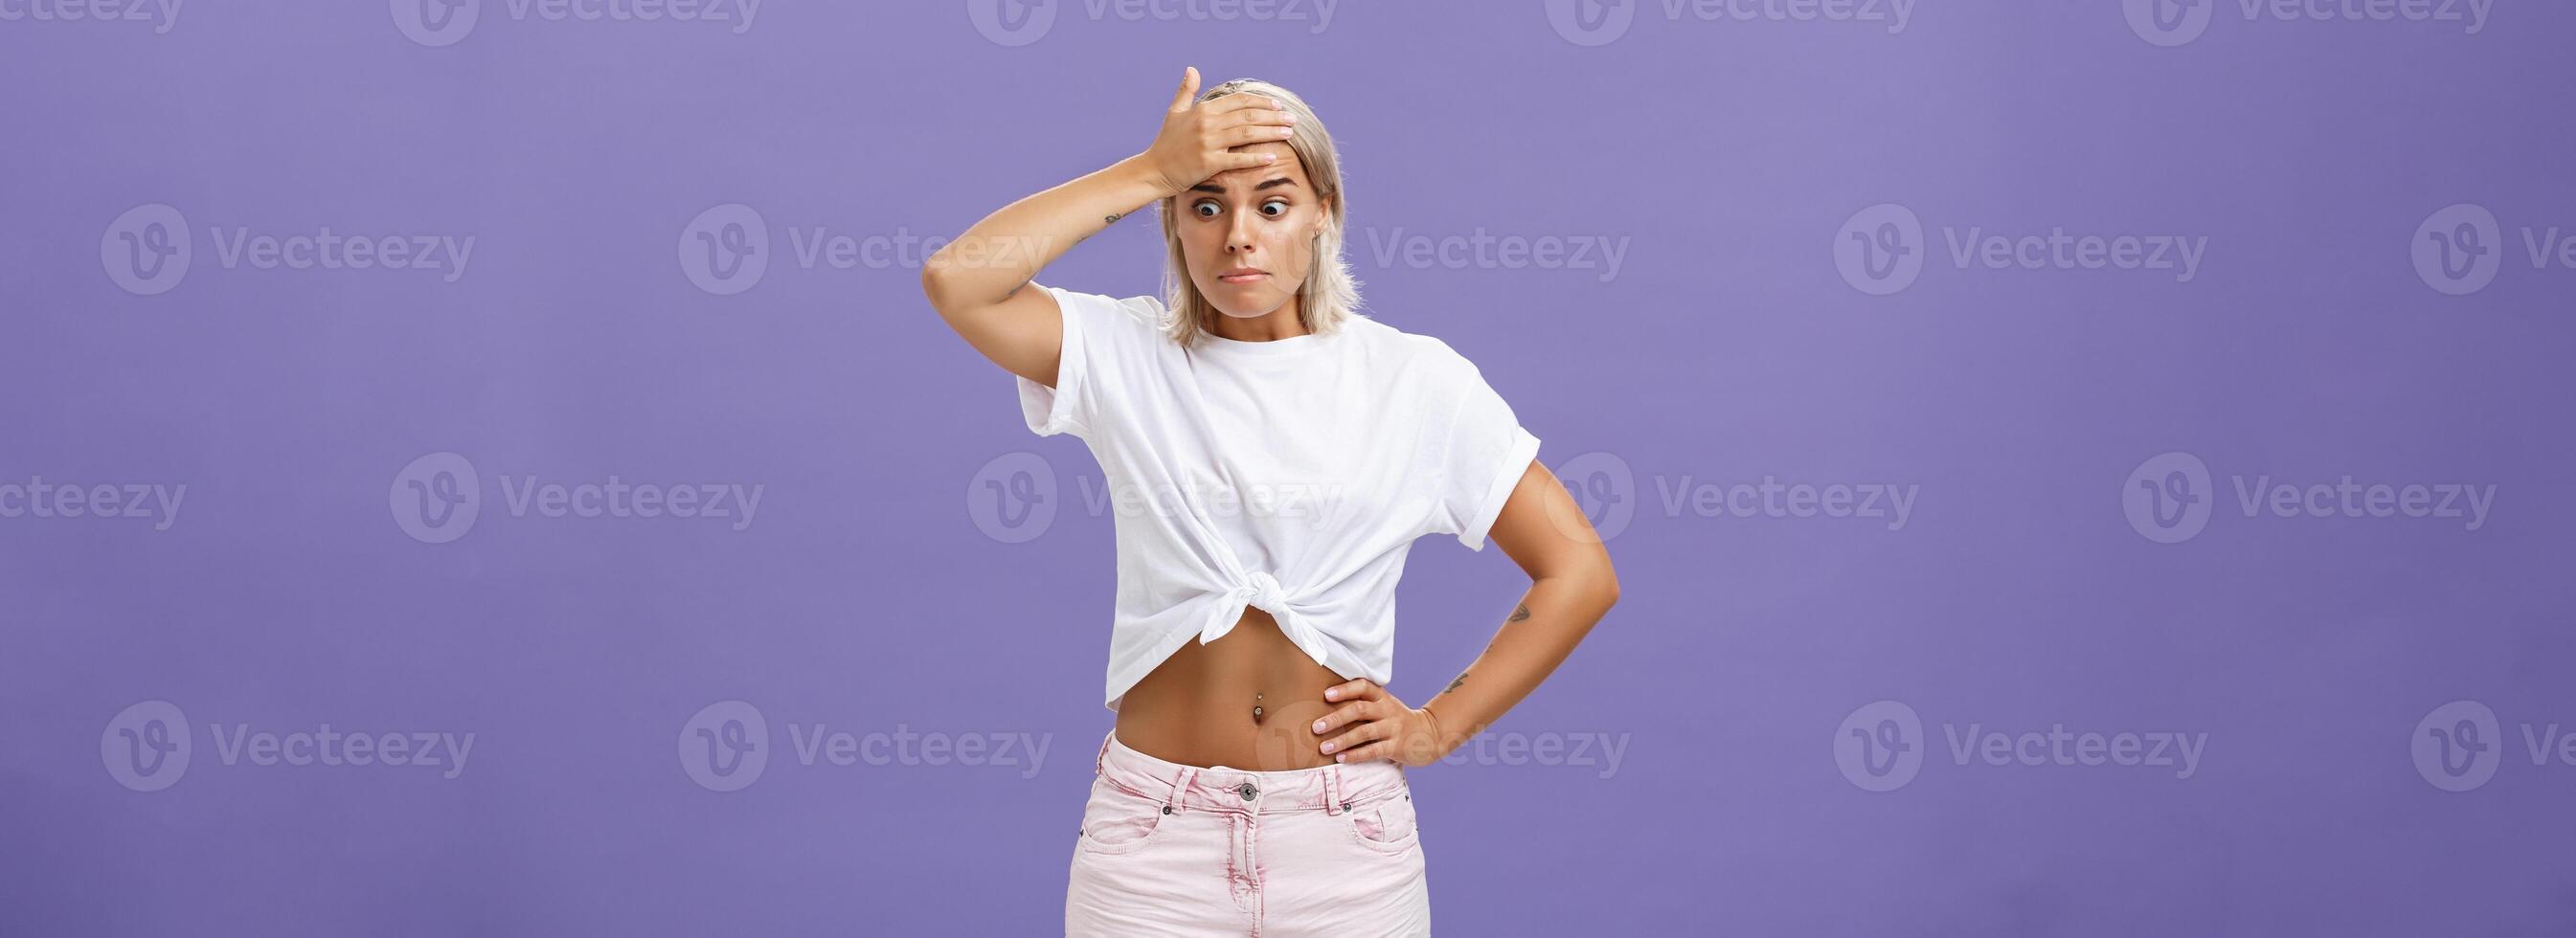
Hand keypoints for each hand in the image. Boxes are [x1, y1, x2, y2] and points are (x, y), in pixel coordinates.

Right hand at [1139, 66, 1297, 196]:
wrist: (1154, 170)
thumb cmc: (1166, 142)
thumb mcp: (1175, 112)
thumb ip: (1186, 90)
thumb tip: (1192, 69)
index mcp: (1203, 110)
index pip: (1239, 100)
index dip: (1261, 101)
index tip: (1277, 104)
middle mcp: (1207, 124)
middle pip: (1248, 115)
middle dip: (1273, 116)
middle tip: (1292, 118)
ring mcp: (1208, 143)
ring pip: (1247, 133)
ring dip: (1271, 132)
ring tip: (1289, 133)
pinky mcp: (1209, 163)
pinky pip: (1238, 159)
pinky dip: (1256, 158)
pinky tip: (1272, 157)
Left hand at [1312, 678, 1449, 767]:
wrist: (1429, 734)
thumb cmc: (1396, 720)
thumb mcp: (1384, 705)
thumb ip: (1363, 702)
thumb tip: (1325, 703)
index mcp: (1382, 697)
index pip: (1364, 686)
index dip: (1345, 689)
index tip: (1326, 695)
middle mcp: (1387, 710)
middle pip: (1360, 710)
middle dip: (1336, 718)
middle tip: (1316, 727)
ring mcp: (1393, 728)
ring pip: (1364, 732)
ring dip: (1342, 740)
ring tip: (1323, 748)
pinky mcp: (1396, 746)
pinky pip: (1373, 751)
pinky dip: (1355, 755)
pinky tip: (1341, 758)